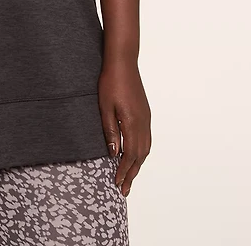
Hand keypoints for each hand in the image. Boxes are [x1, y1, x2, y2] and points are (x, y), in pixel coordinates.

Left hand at [98, 59, 151, 197]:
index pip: (129, 154)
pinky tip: (134, 155)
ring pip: (145, 148)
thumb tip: (113, 153)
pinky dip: (141, 152)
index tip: (117, 183)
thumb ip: (109, 130)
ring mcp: (146, 118)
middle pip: (140, 156)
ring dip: (138, 165)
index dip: (123, 171)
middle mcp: (143, 123)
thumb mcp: (104, 106)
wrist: (123, 62)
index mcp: (133, 122)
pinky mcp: (145, 113)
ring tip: (129, 177)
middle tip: (124, 189)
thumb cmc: (111, 81)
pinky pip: (146, 139)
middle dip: (132, 173)